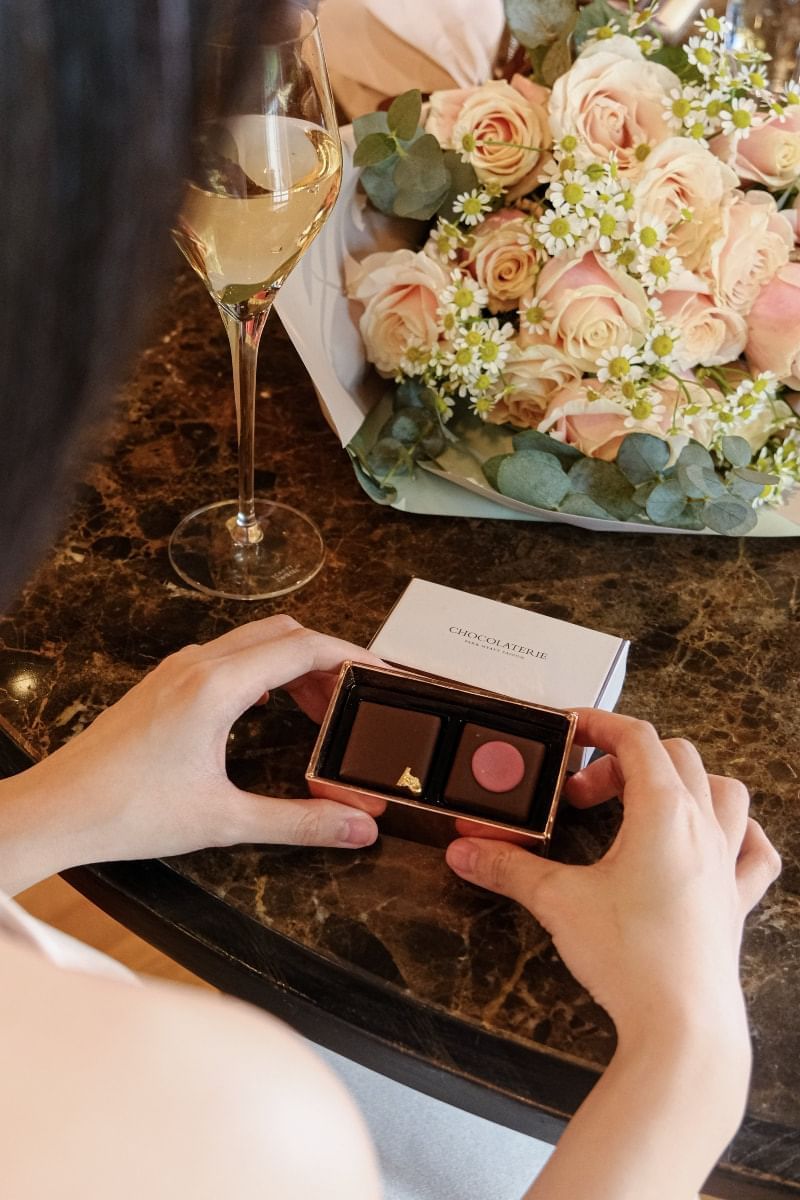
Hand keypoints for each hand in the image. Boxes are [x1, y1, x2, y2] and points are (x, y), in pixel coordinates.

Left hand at [1, 616, 385, 892]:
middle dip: (326, 658)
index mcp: (217, 685)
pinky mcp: (164, 683)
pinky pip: (227, 655)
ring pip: (253, 641)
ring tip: (320, 706)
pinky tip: (269, 706)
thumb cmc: (128, 810)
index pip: (302, 647)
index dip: (349, 656)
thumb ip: (301, 822)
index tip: (379, 674)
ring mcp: (177, 669)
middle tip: (354, 697)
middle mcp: (198, 664)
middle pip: (282, 633)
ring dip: (292, 662)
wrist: (58, 809)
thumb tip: (359, 827)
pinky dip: (262, 669)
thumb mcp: (225, 820)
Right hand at [446, 709, 780, 1044]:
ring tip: (644, 802)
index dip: (599, 724)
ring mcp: (725, 863)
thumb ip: (508, 868)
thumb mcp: (556, 901)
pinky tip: (717, 840)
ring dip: (685, 783)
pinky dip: (739, 833)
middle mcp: (703, 828)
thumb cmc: (633, 958)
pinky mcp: (734, 901)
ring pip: (724, 792)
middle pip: (675, 757)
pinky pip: (754, 851)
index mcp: (664, 811)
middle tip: (582, 793)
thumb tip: (467, 850)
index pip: (637, 738)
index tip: (569, 731)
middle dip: (624, 761)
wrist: (682, 1026)